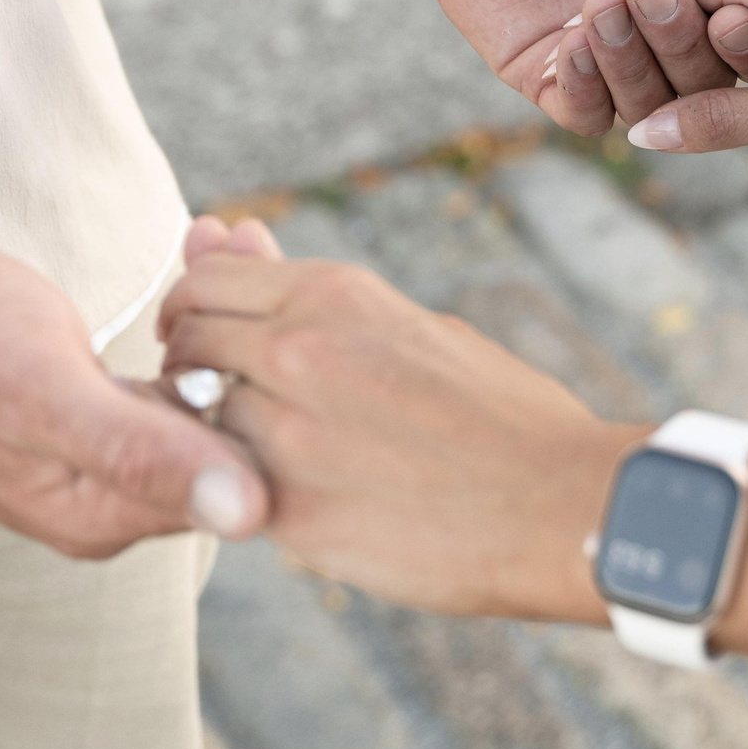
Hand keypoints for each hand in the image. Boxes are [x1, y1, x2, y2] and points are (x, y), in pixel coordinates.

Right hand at [0, 236, 266, 557]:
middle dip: (257, 338)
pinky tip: (202, 248)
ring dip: (229, 314)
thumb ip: (142, 453)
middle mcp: (110, 505)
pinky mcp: (89, 418)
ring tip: (234, 228)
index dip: (270, 384)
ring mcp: (99, 462)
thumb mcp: (43, 392)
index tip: (283, 291)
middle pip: (225, 432)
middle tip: (258, 236)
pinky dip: (193, 316)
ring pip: (202, 394)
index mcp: (107, 517)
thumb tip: (249, 513)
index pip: (238, 476)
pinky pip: (166, 374)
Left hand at [160, 231, 635, 619]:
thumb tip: (229, 233)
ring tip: (266, 453)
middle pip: (187, 347)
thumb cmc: (497, 413)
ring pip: (198, 421)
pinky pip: (225, 490)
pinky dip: (237, 490)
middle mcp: (295, 353)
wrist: (560, 505)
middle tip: (215, 399)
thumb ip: (307, 298)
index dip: (192, 310)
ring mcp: (284, 437)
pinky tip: (292, 498)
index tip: (201, 336)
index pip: (207, 282)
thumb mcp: (408, 327)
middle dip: (187, 369)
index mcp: (332, 296)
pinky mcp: (288, 515)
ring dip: (212, 434)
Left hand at [405, 0, 747, 135]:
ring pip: (650, 104)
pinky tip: (575, 42)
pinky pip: (585, 113)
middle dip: (682, 39)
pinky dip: (591, 88)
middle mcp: (663, 32)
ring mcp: (607, 58)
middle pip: (705, 80)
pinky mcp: (548, 74)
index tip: (734, 8)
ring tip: (603, 1)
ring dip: (634, 60)